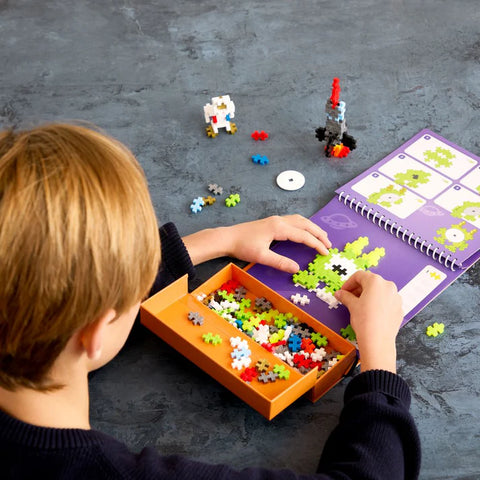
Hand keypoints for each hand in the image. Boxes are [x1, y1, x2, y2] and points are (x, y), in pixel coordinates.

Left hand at [182, 215, 330, 272]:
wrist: (227, 238)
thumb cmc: (243, 247)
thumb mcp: (262, 257)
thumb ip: (280, 262)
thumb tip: (297, 269)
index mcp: (279, 228)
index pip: (303, 235)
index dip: (316, 244)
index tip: (325, 253)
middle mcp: (280, 220)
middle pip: (305, 224)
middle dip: (319, 234)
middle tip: (329, 244)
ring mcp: (275, 219)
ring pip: (300, 220)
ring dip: (312, 228)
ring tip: (321, 237)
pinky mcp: (271, 221)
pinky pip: (293, 220)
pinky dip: (304, 225)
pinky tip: (304, 231)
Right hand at [334, 271, 402, 372]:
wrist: (378, 341)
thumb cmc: (364, 320)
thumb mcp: (352, 306)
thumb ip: (345, 296)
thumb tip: (339, 293)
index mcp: (376, 282)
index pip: (359, 276)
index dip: (348, 283)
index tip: (343, 291)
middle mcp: (388, 286)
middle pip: (371, 282)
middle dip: (358, 289)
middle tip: (349, 297)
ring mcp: (396, 297)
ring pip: (380, 292)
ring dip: (368, 295)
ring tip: (359, 305)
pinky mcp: (399, 308)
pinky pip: (386, 301)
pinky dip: (378, 303)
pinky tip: (370, 313)